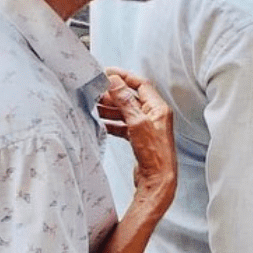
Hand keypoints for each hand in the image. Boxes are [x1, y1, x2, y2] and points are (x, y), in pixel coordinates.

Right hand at [98, 69, 176, 206]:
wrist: (157, 179)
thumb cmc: (154, 153)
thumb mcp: (137, 123)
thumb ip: (125, 101)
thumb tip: (115, 81)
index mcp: (158, 108)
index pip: (141, 85)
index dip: (124, 77)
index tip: (107, 73)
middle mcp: (154, 116)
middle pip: (131, 98)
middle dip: (113, 94)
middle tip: (95, 91)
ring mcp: (147, 127)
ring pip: (126, 112)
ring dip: (110, 108)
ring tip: (93, 105)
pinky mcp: (140, 139)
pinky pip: (123, 125)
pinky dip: (112, 123)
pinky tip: (100, 123)